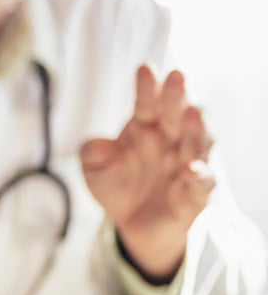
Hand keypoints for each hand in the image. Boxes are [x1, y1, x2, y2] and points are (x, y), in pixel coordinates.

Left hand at [81, 66, 214, 281]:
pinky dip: (200, 176)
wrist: (133, 225)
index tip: (145, 69)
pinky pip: (203, 184)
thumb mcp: (95, 169)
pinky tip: (190, 169)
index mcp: (146, 127)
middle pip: (177, 115)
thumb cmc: (119, 186)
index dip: (148, 87)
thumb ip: (91, 153)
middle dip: (177, 96)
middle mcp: (171, 141)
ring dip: (196, 128)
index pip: (148, 103)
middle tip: (177, 76)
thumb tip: (97, 145)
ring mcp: (187, 165)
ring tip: (191, 112)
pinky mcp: (195, 195)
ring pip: (199, 142)